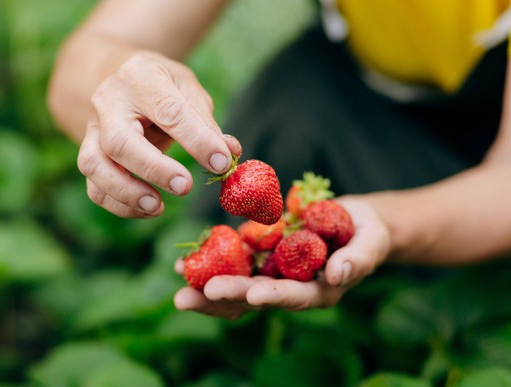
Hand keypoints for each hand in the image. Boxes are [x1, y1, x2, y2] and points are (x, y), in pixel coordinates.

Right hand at [77, 52, 240, 217]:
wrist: (120, 80)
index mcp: (140, 77)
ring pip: (95, 166)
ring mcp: (91, 130)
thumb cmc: (161, 86)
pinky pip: (95, 187)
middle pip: (119, 141)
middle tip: (185, 187)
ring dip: (126, 192)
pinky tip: (148, 209)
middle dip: (154, 169)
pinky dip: (119, 205)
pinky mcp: (87, 155)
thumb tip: (229, 153)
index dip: (197, 140)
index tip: (221, 163)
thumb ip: (205, 122)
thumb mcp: (187, 88)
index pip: (169, 111)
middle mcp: (108, 102)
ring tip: (157, 207)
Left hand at [173, 196, 391, 318]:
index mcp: (317, 292)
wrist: (354, 222)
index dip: (271, 296)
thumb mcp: (370, 243)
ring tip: (178, 278)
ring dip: (205, 284)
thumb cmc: (369, 234)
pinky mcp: (259, 255)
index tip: (251, 295)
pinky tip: (184, 261)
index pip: (291, 298)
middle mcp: (289, 288)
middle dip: (221, 298)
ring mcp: (271, 273)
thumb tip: (339, 274)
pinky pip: (231, 260)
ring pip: (235, 284)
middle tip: (188, 298)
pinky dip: (209, 260)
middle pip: (252, 299)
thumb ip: (357, 259)